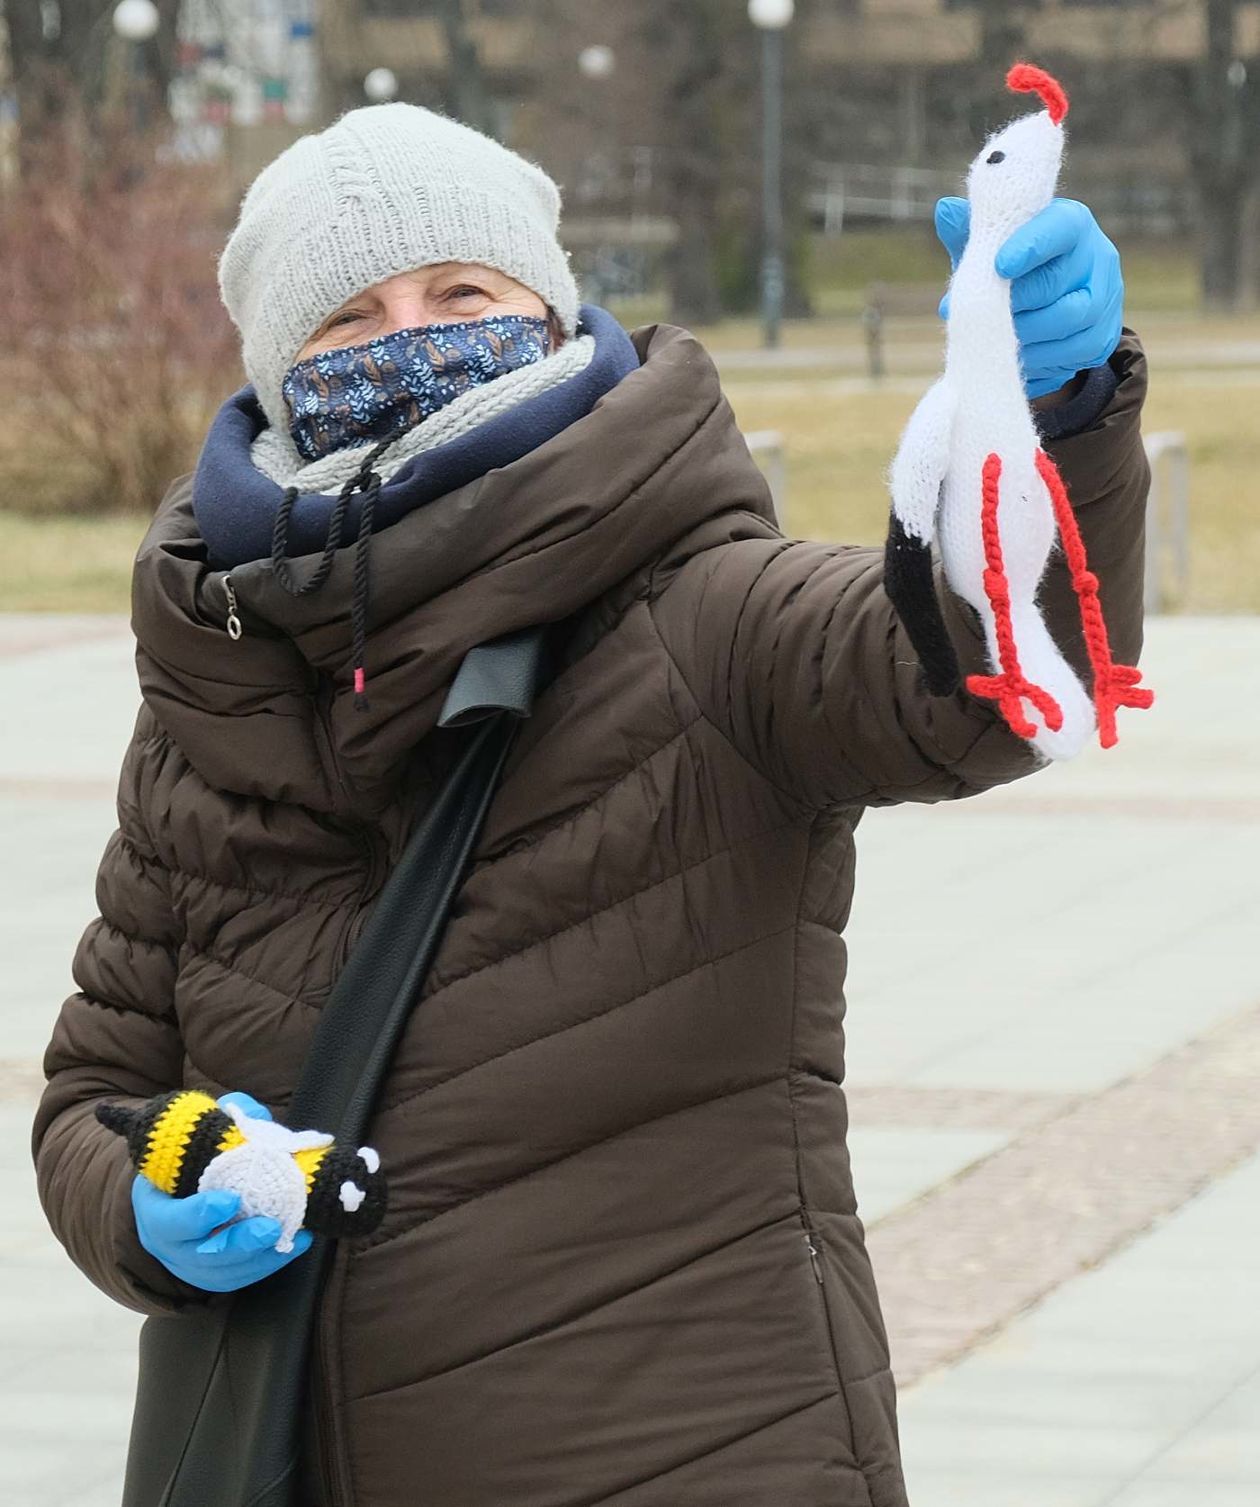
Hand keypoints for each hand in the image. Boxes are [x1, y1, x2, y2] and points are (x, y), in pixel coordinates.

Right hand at [129, 1089, 312, 1292]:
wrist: (182, 1189)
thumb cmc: (193, 1158)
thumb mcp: (200, 1134)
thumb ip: (225, 1117)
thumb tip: (252, 1114)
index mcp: (155, 1206)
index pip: (169, 1221)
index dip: (198, 1215)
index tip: (230, 1201)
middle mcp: (168, 1243)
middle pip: (200, 1255)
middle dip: (238, 1243)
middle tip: (271, 1227)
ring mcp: (189, 1264)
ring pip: (223, 1272)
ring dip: (260, 1257)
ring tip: (294, 1235)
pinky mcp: (214, 1275)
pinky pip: (241, 1278)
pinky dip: (270, 1263)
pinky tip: (296, 1243)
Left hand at [935, 196, 1123, 399]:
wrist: (1048, 312)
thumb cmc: (1013, 270)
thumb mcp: (990, 251)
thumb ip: (970, 234)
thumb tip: (945, 210)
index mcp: (1071, 223)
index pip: (1059, 227)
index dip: (1031, 245)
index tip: (1000, 266)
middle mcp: (1097, 255)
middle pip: (1056, 281)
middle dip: (1014, 302)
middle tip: (981, 315)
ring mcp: (1106, 297)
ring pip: (1068, 317)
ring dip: (1025, 332)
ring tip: (995, 336)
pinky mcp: (1103, 335)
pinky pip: (1074, 351)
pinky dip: (1040, 357)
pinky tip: (1016, 355)